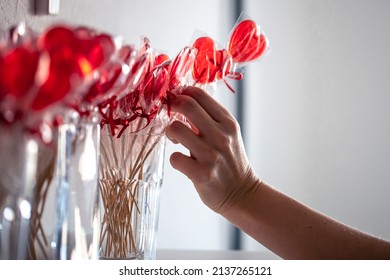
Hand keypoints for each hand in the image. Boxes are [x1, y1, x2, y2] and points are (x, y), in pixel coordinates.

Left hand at [166, 86, 259, 213]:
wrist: (242, 193)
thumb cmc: (230, 160)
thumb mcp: (228, 133)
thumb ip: (210, 118)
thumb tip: (183, 101)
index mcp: (227, 122)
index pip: (199, 94)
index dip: (181, 93)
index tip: (175, 100)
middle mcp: (221, 135)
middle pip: (187, 105)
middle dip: (171, 106)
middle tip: (168, 115)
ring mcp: (211, 154)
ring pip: (176, 129)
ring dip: (170, 132)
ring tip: (175, 139)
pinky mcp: (202, 174)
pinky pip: (175, 158)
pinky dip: (174, 159)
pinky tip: (182, 161)